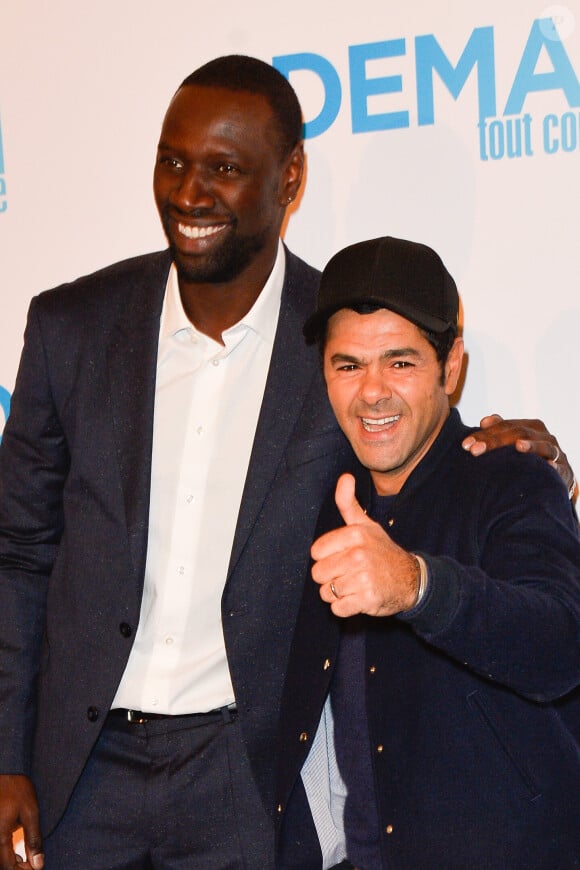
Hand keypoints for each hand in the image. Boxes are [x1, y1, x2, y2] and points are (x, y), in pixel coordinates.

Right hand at [0, 776, 42, 869]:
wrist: (4, 769)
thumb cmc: (17, 788)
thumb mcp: (30, 813)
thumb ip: (33, 840)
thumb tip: (38, 864)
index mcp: (0, 836)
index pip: (8, 867)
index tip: (35, 867)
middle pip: (1, 864)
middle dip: (16, 868)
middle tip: (31, 863)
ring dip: (9, 862)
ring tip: (24, 857)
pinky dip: (4, 853)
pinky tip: (15, 849)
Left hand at [310, 473, 419, 616]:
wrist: (411, 580)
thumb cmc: (382, 551)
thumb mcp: (366, 525)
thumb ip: (348, 503)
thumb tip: (345, 477)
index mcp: (355, 534)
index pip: (316, 552)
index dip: (327, 557)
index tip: (343, 556)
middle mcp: (359, 554)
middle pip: (318, 573)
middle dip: (330, 577)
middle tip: (350, 573)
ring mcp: (363, 578)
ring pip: (326, 592)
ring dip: (338, 593)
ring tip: (356, 585)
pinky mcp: (367, 600)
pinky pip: (338, 608)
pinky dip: (345, 607)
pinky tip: (359, 598)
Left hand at [462, 414, 573, 492]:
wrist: (556, 476)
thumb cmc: (530, 457)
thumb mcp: (514, 442)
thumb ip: (500, 431)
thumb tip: (485, 420)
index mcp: (530, 427)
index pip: (504, 426)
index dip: (484, 434)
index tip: (466, 444)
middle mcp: (543, 436)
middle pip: (518, 433)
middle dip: (495, 441)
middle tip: (475, 450)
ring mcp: (555, 452)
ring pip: (542, 445)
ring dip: (530, 446)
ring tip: (518, 446)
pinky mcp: (563, 469)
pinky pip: (559, 467)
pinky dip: (554, 466)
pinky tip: (548, 466)